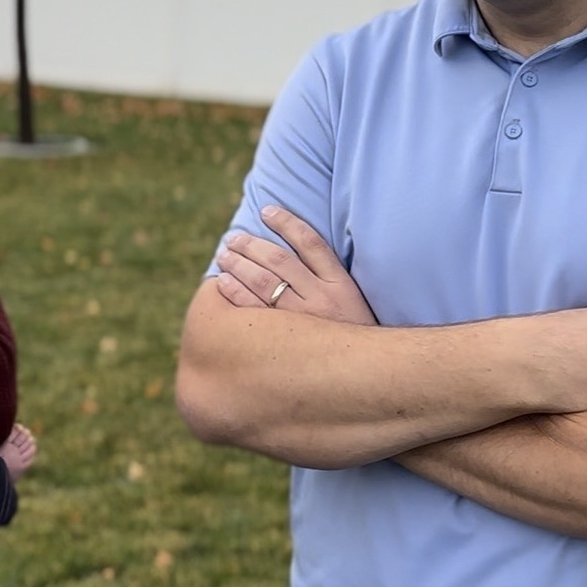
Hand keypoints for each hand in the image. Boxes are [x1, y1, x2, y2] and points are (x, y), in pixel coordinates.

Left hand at [216, 204, 377, 325]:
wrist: (363, 375)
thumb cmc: (351, 333)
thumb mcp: (351, 300)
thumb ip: (327, 274)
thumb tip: (295, 246)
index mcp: (340, 284)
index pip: (310, 242)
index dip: (287, 223)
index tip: (267, 211)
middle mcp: (321, 298)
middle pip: (279, 260)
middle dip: (251, 245)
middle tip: (233, 239)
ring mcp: (302, 320)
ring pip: (263, 282)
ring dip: (239, 265)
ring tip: (224, 256)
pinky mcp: (286, 341)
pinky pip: (254, 310)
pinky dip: (236, 292)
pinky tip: (223, 282)